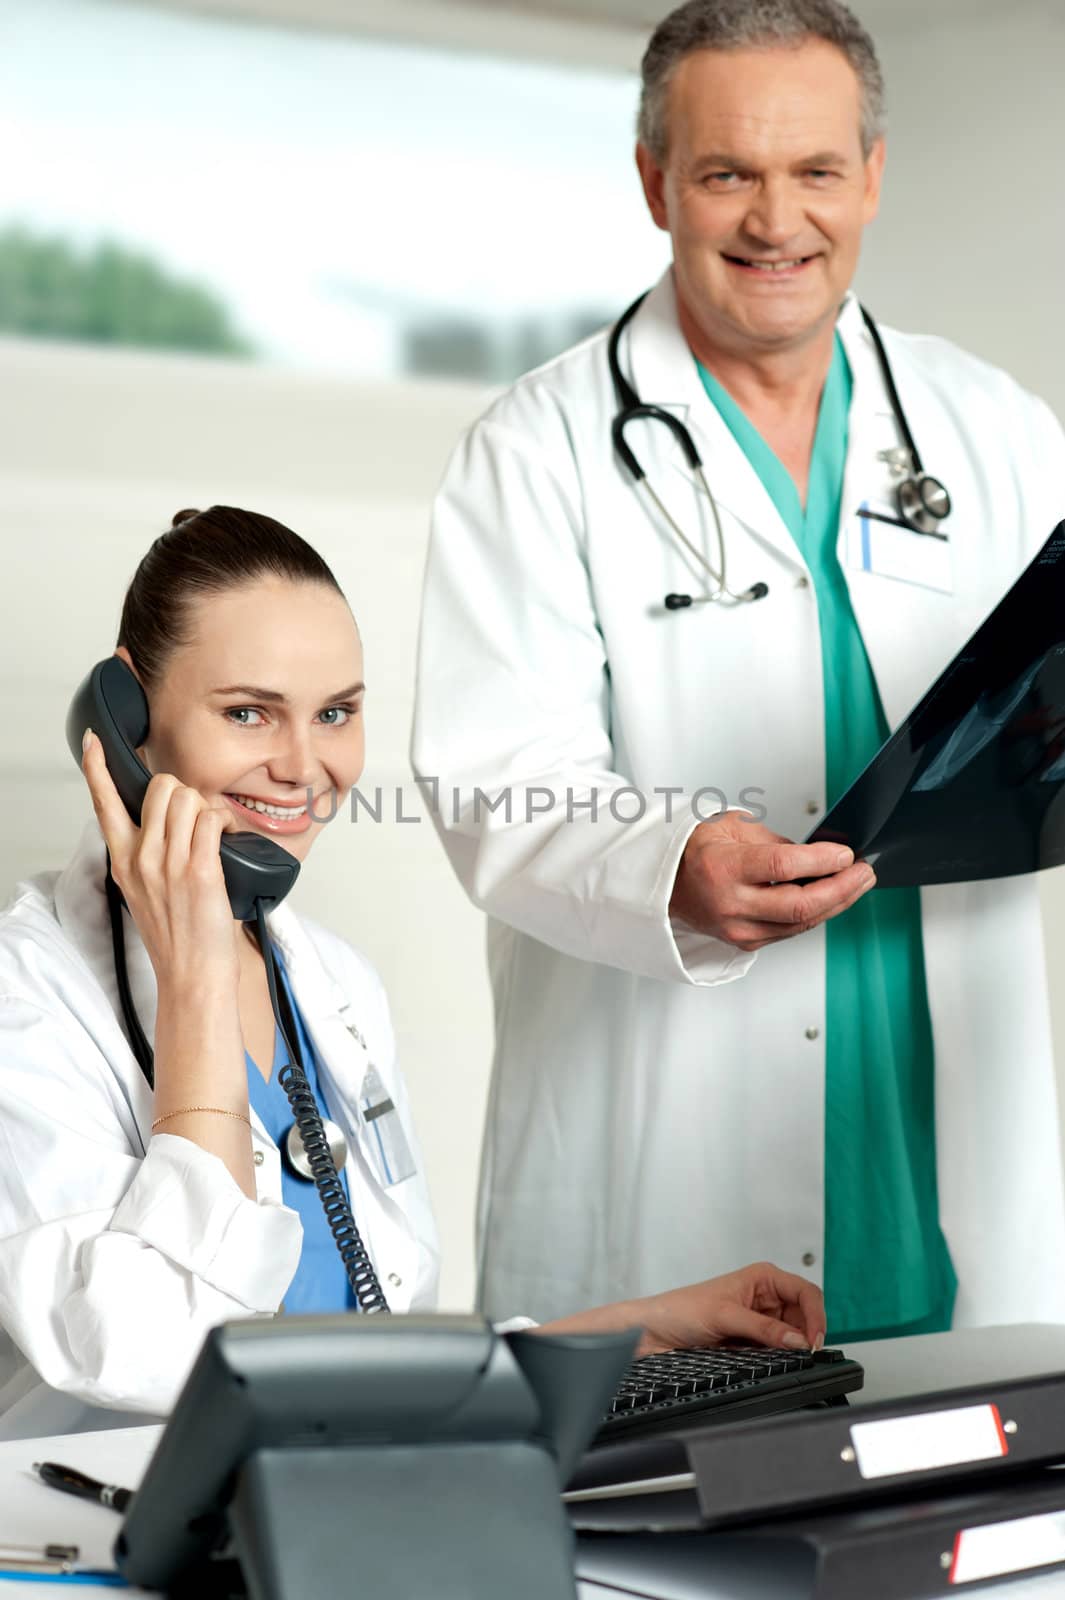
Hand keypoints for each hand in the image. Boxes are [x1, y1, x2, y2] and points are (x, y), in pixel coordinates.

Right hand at [80, 730, 240, 991]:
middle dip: (186, 794)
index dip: (97, 768)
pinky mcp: (200, 870)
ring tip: (215, 835)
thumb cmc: (177, 937)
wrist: (192, 975)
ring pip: (190, 798)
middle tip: (198, 821)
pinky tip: (229, 840)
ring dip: (209, 809)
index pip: (103, 803)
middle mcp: (142, 857)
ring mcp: (170, 862)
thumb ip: (148, 856)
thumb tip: (168, 824)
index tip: (93, 743)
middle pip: (162, 787)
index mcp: (124, 861)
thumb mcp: (145, 892)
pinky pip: (213, 820)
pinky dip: (226, 823)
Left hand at [626, 1261, 825, 1355]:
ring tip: (786, 1358)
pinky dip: (779, 1357)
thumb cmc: (680, 1309)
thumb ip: (764, 1328)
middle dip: (807, 1334)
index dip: (816, 1315)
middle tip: (805, 1354)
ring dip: (792, 1347)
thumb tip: (798, 1340)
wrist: (655, 1332)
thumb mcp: (725, 1315)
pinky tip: (774, 1362)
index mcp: (762, 1278)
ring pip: (792, 1335)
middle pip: (804, 1315)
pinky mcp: (752, 1341)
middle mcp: (764, 1297)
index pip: (805, 1292)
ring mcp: (759, 1320)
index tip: (815, 1340)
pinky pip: (776, 1350)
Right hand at [670, 813, 875, 952]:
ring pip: (801, 924)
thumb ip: (777, 844)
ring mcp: (737, 928)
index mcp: (722, 868)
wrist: (663, 882)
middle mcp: (729, 904)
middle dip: (842, 888)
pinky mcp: (745, 942)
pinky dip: (815, 914)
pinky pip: (790, 931)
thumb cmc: (694, 850)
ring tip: (857, 884)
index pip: (782, 867)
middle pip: (800, 905)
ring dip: (836, 904)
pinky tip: (831, 899)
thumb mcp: (733, 829)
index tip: (846, 854)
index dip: (821, 861)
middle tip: (865, 872)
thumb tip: (820, 856)